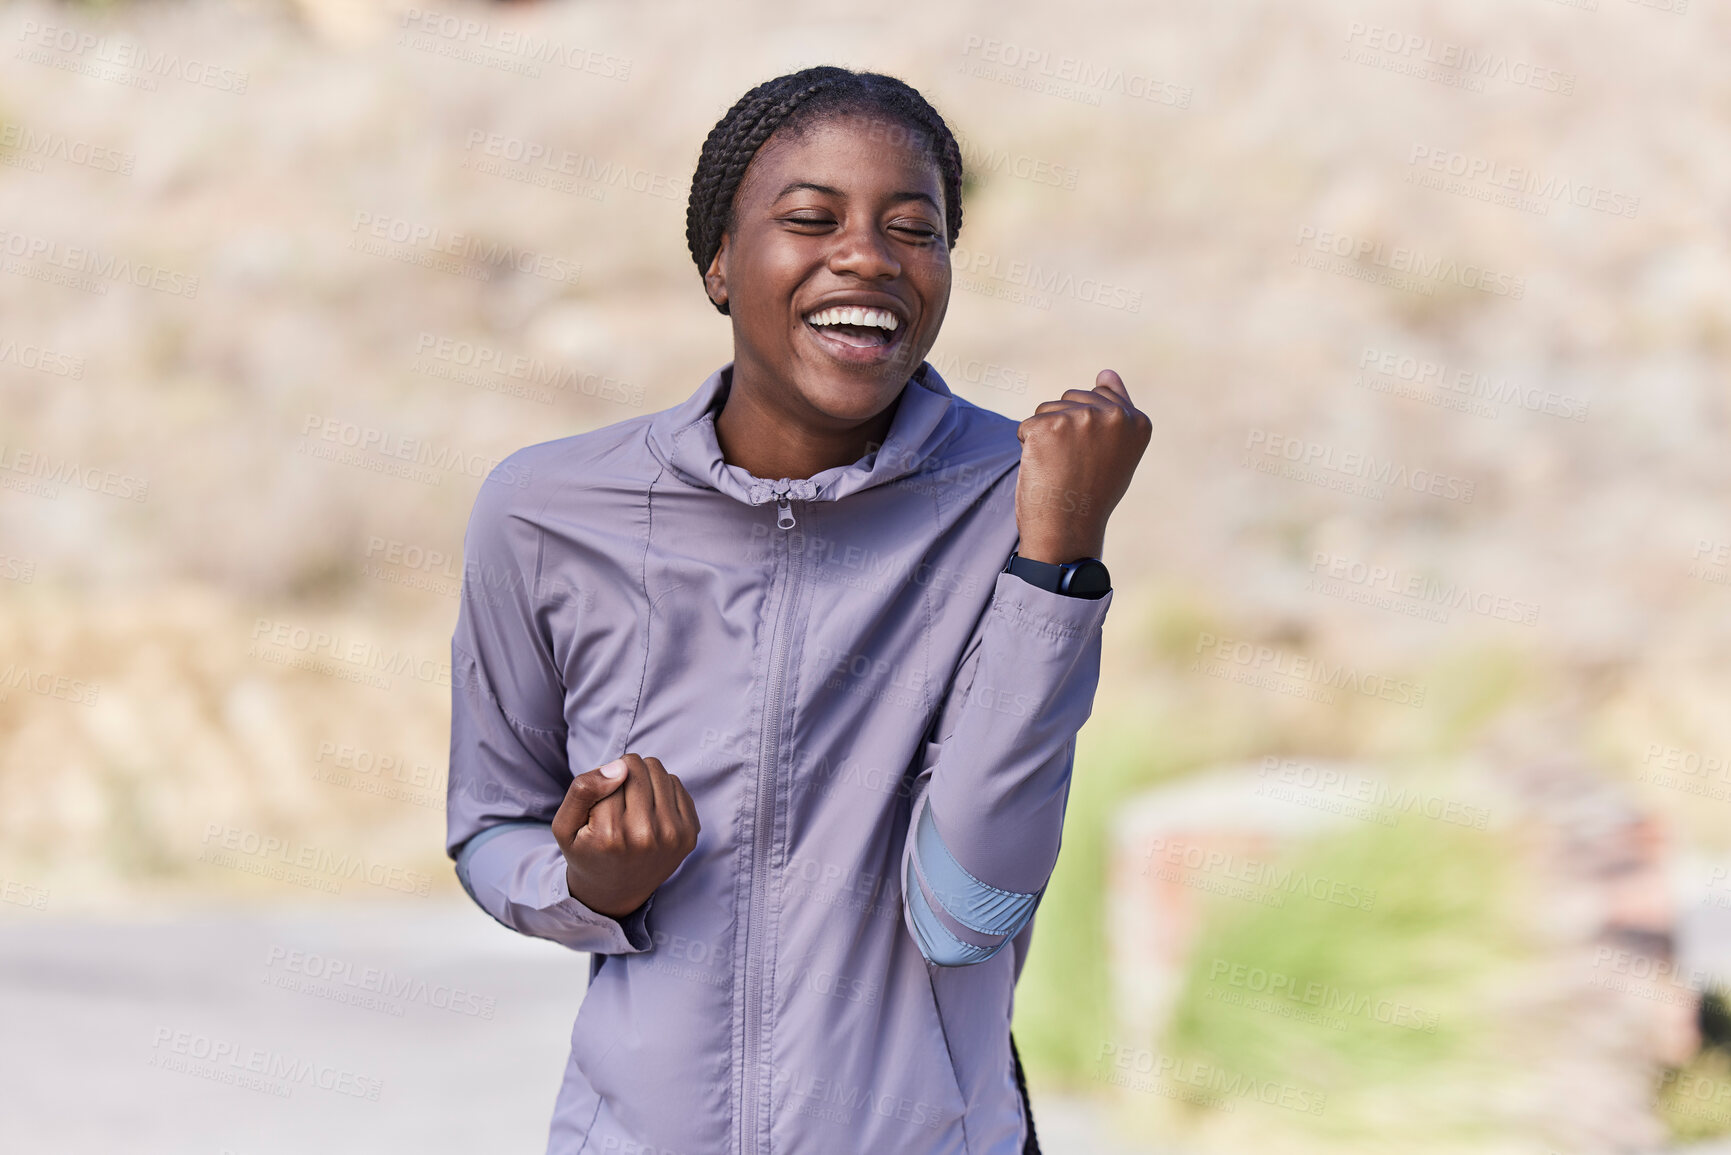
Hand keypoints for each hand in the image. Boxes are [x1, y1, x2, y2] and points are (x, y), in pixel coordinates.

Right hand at [552, 753, 700, 919]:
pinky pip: (677, 785)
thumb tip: (620, 767)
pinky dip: (662, 789)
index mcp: (610, 835)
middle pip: (640, 767)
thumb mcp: (565, 826)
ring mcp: (672, 837)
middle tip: (616, 799)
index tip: (600, 802)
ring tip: (632, 803)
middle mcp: (645, 836)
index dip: (605, 778)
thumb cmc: (587, 852)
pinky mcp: (689, 835)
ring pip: (660, 772)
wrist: (615, 891)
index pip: (616, 771)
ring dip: (644, 779)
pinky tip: (650, 810)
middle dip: (625, 772)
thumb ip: (583, 790)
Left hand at [1013, 369, 1151, 562]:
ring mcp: (1080, 419)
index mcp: (1138, 421)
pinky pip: (1027, 426)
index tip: (1094, 457)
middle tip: (1075, 466)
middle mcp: (1113, 415)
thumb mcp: (1117, 451)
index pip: (1101, 394)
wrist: (1068, 530)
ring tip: (1060, 468)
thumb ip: (1117, 409)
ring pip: (1047, 408)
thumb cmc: (1092, 493)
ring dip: (1046, 436)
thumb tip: (1106, 372)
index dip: (1089, 430)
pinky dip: (1028, 447)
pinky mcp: (1047, 426)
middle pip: (1071, 397)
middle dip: (1065, 427)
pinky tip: (1044, 469)